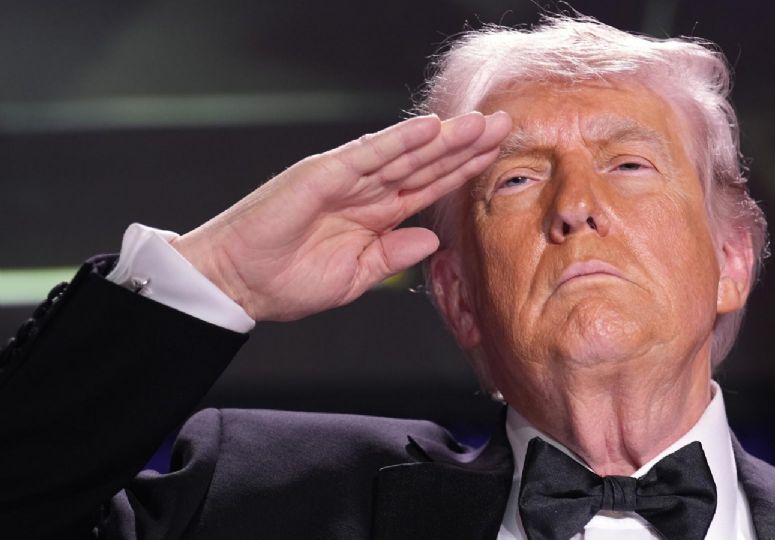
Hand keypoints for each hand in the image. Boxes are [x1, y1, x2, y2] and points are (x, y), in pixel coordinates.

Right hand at [171, 111, 510, 320]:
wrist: (238, 285)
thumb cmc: (286, 281)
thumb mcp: (355, 276)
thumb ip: (393, 255)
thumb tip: (432, 240)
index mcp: (374, 215)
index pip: (428, 186)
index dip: (462, 171)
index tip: (496, 156)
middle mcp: (364, 191)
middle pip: (424, 163)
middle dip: (464, 145)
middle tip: (503, 125)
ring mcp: (345, 179)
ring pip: (403, 153)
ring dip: (442, 138)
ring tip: (479, 124)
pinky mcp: (321, 175)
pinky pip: (367, 155)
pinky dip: (398, 141)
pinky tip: (429, 128)